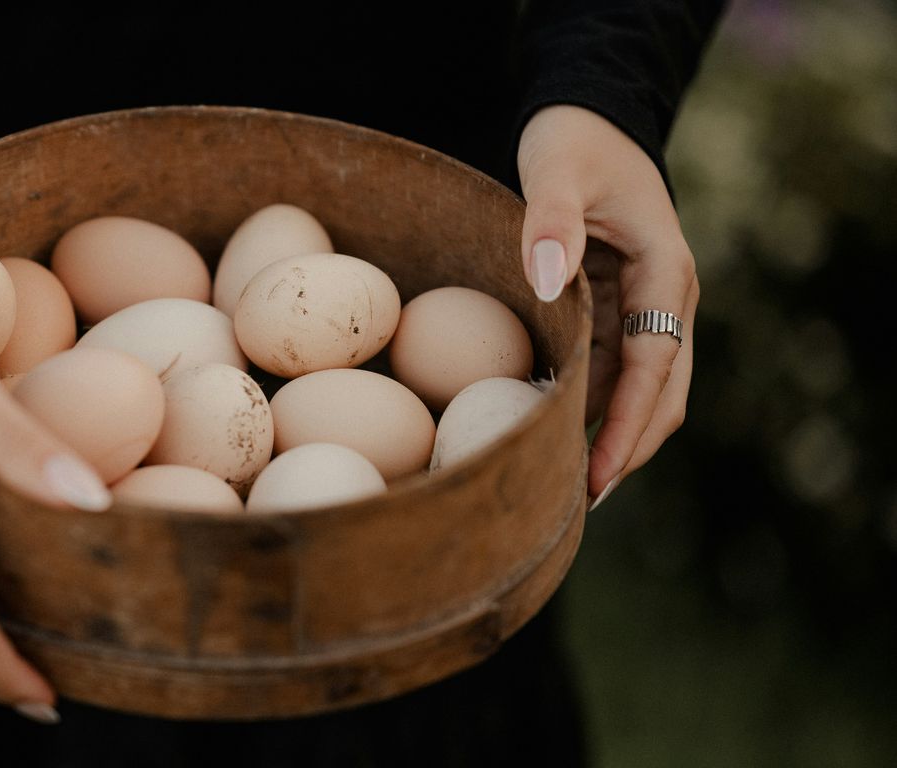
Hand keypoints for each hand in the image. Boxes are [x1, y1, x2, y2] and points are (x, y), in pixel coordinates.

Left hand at [516, 105, 698, 507]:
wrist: (588, 122)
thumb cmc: (574, 142)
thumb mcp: (557, 169)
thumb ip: (548, 220)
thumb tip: (546, 285)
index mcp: (666, 271)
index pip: (654, 365)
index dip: (630, 424)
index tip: (601, 475)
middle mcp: (666, 299)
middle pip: (660, 392)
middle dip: (627, 449)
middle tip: (578, 502)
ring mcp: (644, 309)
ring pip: (637, 390)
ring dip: (607, 436)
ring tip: (558, 485)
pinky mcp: (617, 312)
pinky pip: (608, 372)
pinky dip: (587, 407)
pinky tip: (548, 435)